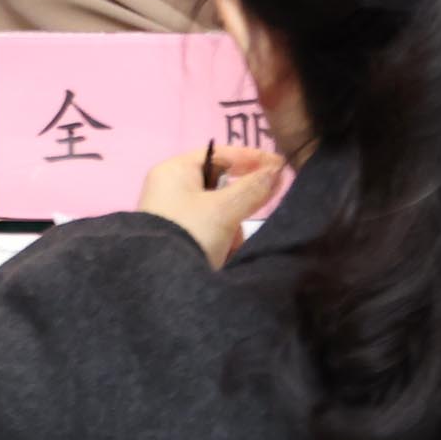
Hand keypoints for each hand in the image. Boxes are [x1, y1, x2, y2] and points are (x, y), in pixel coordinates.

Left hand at [137, 138, 287, 267]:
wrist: (160, 285)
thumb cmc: (190, 234)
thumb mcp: (225, 210)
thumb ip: (253, 188)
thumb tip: (276, 170)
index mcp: (174, 170)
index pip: (219, 154)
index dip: (251, 158)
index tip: (280, 166)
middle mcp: (170, 189)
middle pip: (220, 188)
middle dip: (239, 206)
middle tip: (250, 216)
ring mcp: (172, 217)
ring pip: (218, 215)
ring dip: (230, 231)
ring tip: (227, 248)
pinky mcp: (176, 242)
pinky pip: (209, 235)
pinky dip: (220, 245)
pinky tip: (221, 259)